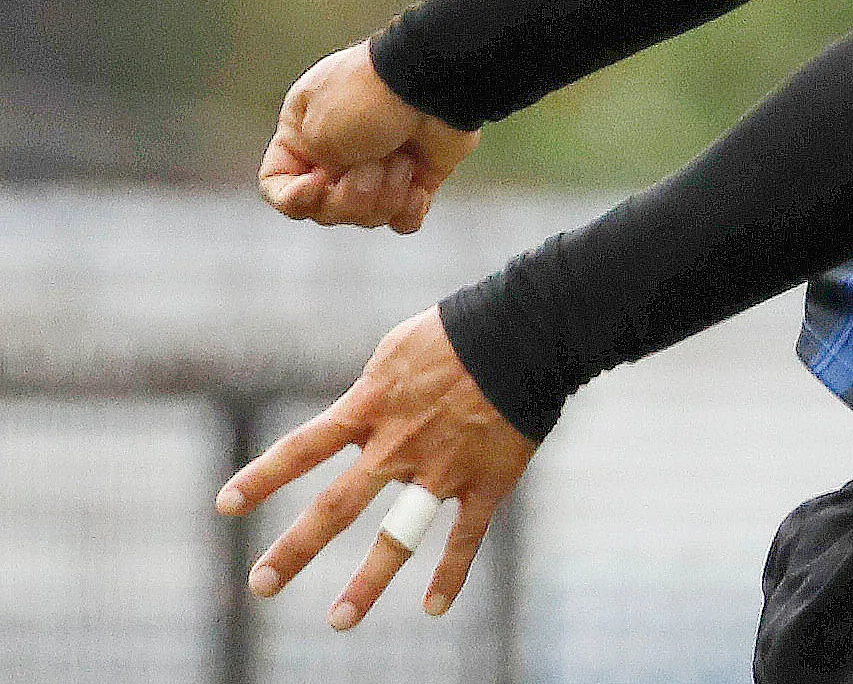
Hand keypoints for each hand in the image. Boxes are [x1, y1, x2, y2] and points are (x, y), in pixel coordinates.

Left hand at [216, 307, 535, 628]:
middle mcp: (398, 446)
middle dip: (296, 549)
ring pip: (399, 535)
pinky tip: (432, 608)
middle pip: (337, 507)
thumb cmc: (458, 330)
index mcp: (372, 407)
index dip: (262, 477)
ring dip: (368, 581)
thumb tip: (355, 414)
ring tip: (339, 622)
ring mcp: (443, 469)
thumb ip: (370, 390)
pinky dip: (450, 574)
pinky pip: (466, 537)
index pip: (303, 448)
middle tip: (261, 585)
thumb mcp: (397, 349)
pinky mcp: (488, 481)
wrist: (529, 330)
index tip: (225, 506)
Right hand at [261, 43, 478, 232]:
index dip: (293, 198)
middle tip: (372, 167)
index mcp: (303, 131)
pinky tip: (417, 189)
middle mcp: (338, 151)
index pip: (276, 183)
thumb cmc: (370, 96)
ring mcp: (379, 165)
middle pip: (324, 209)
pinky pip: (403, 218)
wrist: (436, 83)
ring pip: (365, 216)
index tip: (317, 184)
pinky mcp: (417, 177)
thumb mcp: (317, 129)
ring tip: (401, 162)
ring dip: (384, 195)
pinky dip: (408, 210)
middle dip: (350, 198)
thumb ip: (310, 167)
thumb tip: (335, 187)